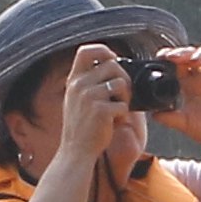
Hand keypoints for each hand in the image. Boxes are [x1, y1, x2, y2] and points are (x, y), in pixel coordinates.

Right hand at [43, 46, 131, 172]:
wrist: (76, 151)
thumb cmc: (81, 126)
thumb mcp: (76, 99)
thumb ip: (89, 82)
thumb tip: (113, 64)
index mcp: (74, 80)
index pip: (86, 50)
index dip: (103, 50)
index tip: (112, 60)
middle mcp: (80, 85)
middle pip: (112, 65)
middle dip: (124, 77)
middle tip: (123, 94)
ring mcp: (90, 97)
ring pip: (121, 83)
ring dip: (126, 97)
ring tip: (118, 109)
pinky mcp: (101, 111)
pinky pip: (123, 105)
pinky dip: (123, 115)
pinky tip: (114, 122)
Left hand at [170, 43, 200, 143]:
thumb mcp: (183, 123)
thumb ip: (168, 117)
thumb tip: (151, 114)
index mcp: (189, 84)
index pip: (179, 63)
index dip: (170, 56)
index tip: (161, 56)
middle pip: (193, 54)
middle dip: (183, 52)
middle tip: (174, 57)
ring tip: (194, 59)